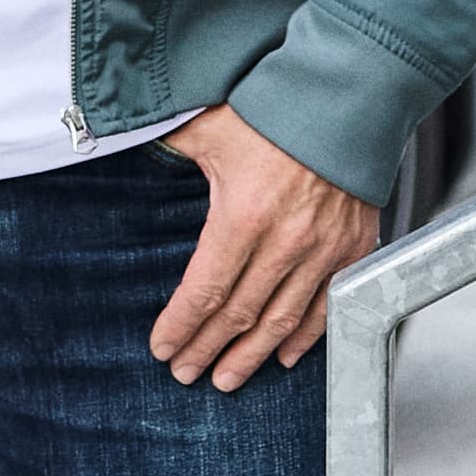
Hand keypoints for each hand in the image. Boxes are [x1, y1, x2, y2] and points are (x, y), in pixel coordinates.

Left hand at [147, 107, 384, 390]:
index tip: (162, 349)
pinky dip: (304, 338)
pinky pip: (327, 306)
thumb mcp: (210, 126)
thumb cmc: (278, 107)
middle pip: (238, 316)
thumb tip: (122, 140)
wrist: (351, 97)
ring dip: (251, 356)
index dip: (180, 327)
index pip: (203, 291)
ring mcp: (324, 250)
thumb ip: (171, 148)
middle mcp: (285, 242)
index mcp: (243, 216)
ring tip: (227, 379)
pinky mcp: (353, 247)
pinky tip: (283, 356)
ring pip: (282, 322)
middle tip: (186, 375)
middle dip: (207, 350)